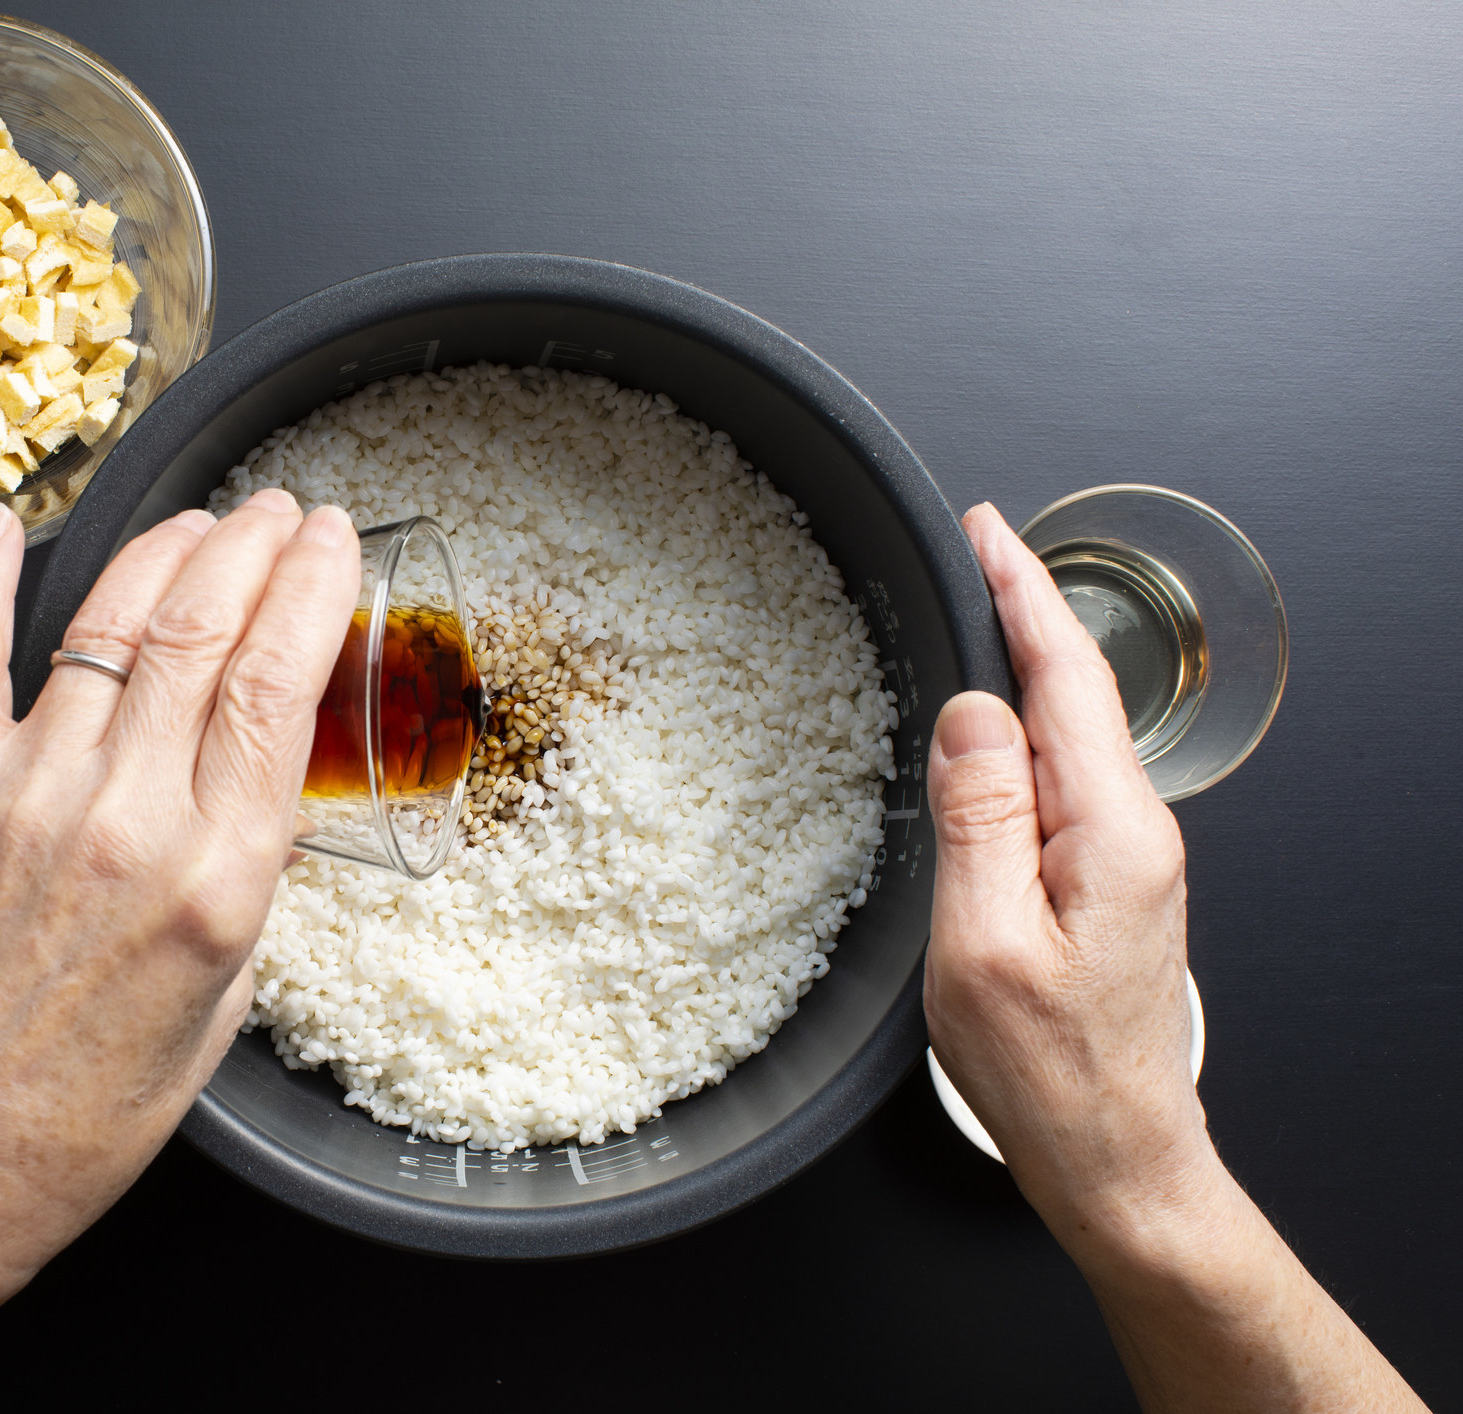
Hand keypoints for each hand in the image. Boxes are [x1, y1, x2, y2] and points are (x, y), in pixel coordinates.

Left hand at [0, 487, 360, 1285]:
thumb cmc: (105, 1089)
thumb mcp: (234, 984)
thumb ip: (249, 862)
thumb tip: (259, 769)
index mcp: (217, 873)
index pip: (278, 679)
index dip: (312, 584)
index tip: (333, 540)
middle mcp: (125, 817)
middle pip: (202, 627)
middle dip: (253, 545)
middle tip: (278, 512)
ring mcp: (25, 794)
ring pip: (107, 624)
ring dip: (163, 550)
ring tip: (200, 524)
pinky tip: (4, 525)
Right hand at [927, 503, 1426, 1413]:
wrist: (1118, 1159)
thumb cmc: (1051, 1074)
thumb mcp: (985, 945)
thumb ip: (979, 818)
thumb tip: (970, 713)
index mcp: (1111, 832)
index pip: (1066, 679)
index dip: (1024, 595)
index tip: (987, 532)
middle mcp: (1135, 832)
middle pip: (1074, 695)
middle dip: (1021, 615)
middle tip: (966, 555)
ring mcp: (1127, 859)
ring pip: (1065, 739)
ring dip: (1016, 676)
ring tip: (964, 626)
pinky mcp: (1108, 885)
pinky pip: (1059, 784)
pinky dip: (1017, 740)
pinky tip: (983, 738)